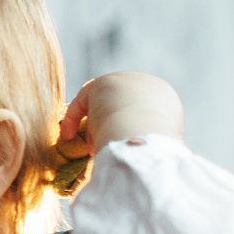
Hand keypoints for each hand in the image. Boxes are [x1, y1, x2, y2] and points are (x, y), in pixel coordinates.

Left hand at [60, 71, 184, 156]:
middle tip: (103, 144)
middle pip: (123, 102)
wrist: (142, 135)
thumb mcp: (157, 147)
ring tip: (92, 146)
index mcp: (165, 98)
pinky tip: (68, 136)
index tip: (118, 144)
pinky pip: (83, 100)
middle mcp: (147, 83)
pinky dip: (73, 117)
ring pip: (103, 102)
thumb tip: (132, 154)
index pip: (143, 109)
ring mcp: (123, 79)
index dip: (129, 127)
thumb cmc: (151, 149)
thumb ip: (144, 142)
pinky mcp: (101, 83)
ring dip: (96, 123)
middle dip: (111, 122)